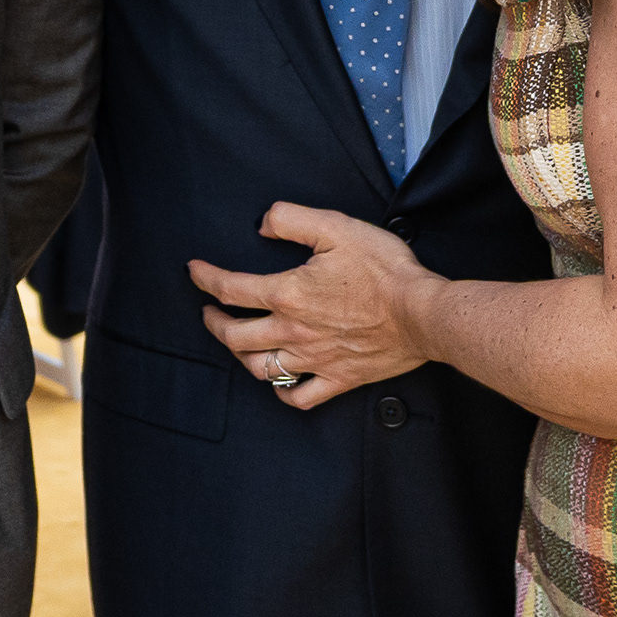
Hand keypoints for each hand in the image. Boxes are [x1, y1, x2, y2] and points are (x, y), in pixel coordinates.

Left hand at [191, 206, 438, 408]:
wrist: (422, 313)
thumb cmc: (383, 270)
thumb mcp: (336, 226)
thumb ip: (292, 219)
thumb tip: (263, 224)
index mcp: (288, 294)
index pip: (231, 289)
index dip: (205, 279)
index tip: (194, 271)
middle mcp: (293, 332)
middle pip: (235, 335)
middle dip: (213, 323)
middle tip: (208, 313)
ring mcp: (314, 360)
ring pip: (260, 368)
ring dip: (240, 356)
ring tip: (237, 343)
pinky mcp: (338, 378)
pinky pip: (299, 397)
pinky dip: (282, 392)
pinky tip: (279, 383)